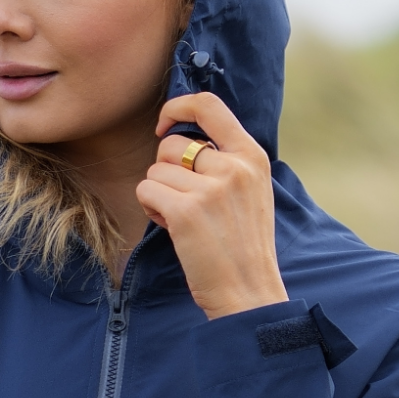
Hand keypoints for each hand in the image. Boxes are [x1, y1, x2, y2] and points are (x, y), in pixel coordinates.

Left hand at [138, 93, 287, 319]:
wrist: (250, 292)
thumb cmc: (244, 245)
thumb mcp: (252, 191)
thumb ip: (228, 159)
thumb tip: (183, 136)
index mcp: (252, 156)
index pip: (209, 105)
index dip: (177, 108)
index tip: (164, 126)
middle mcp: (233, 167)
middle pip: (172, 145)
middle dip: (165, 170)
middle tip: (182, 199)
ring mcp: (210, 189)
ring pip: (155, 171)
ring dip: (159, 194)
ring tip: (183, 219)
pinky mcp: (185, 212)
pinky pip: (146, 190)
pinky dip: (150, 209)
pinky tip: (172, 227)